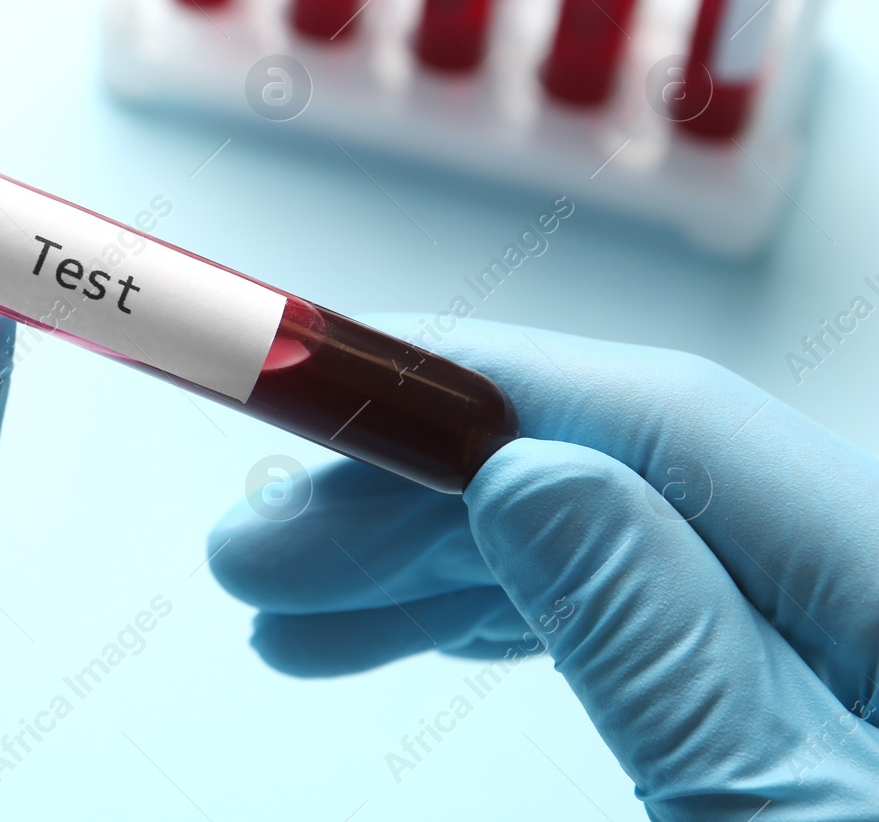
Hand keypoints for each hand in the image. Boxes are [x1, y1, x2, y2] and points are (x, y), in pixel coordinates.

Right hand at [207, 316, 878, 819]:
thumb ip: (660, 644)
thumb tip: (526, 476)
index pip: (664, 419)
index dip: (463, 386)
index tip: (304, 403)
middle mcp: (875, 575)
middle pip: (619, 471)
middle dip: (417, 500)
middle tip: (253, 557)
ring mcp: (845, 630)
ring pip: (614, 536)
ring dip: (442, 563)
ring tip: (298, 615)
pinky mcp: (809, 684)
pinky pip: (647, 606)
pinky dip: (521, 613)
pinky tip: (425, 630)